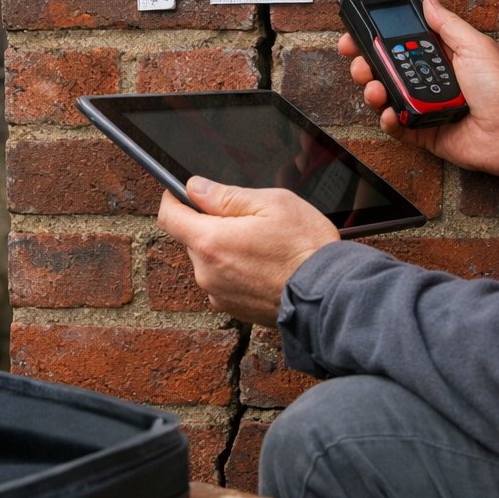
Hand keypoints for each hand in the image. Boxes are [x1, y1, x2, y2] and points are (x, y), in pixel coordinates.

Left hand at [156, 177, 339, 326]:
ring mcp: (219, 294)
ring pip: (210, 261)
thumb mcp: (272, 203)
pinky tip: (265, 266)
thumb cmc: (306, 249)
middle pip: (192, 239)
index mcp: (211, 242)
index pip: (169, 217)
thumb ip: (227, 196)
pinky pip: (224, 281)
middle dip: (212, 225)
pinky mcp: (233, 309)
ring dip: (226, 249)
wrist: (329, 296)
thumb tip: (196, 188)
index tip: (181, 193)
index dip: (173, 199)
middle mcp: (207, 273)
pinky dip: (237, 271)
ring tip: (263, 246)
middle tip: (248, 220)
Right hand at [338, 0, 498, 179]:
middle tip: (360, 62)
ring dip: (373, 89)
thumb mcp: (475, 46)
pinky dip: (388, 119)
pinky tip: (390, 113)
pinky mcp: (421, 130)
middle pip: (385, 68)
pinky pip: (395, 125)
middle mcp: (428, 79)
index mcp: (441, 56)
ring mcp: (423, 105)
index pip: (400, 42)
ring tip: (376, 88)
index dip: (376, 37)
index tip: (357, 32)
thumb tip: (430, 0)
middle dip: (366, 63)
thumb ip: (447, 24)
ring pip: (385, 96)